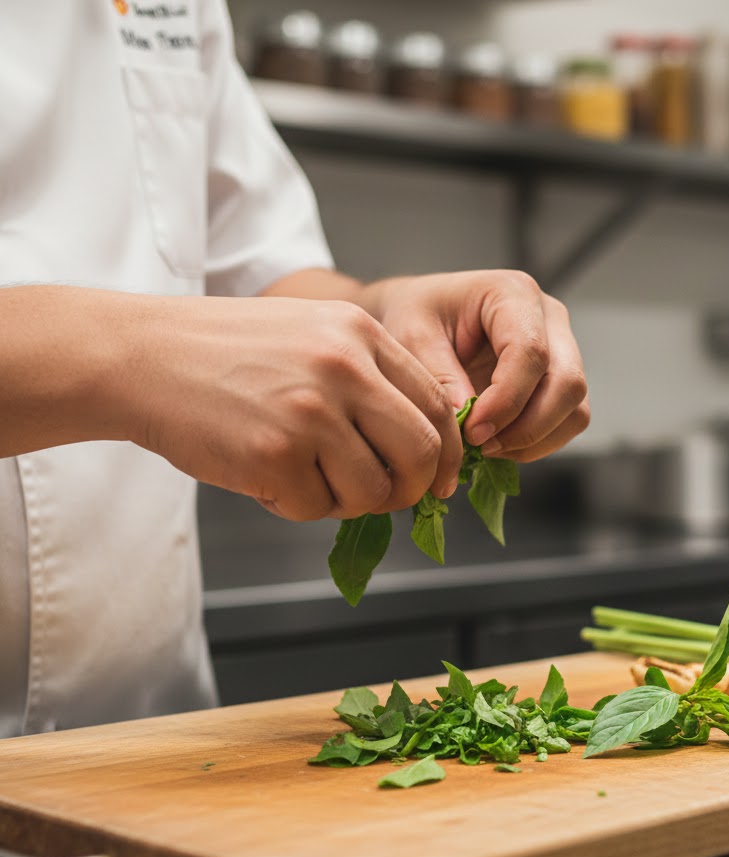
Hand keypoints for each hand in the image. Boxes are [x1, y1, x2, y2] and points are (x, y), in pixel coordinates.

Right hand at [123, 294, 462, 520]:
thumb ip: (370, 381)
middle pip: (422, 452)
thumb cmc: (227, 353)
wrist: (140, 356)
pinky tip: (266, 477)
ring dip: (349, 502)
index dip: (445, 453)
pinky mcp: (274, 455)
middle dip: (414, 489)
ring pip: (374, 491)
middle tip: (388, 498)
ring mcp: (309, 412)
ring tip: (310, 479)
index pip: (436, 404)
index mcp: (360, 333)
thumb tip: (423, 450)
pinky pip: (317, 509)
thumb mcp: (312, 337)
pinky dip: (297, 506)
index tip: (437, 480)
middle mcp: (343, 368)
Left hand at [361, 270, 589, 460]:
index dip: (506, 400)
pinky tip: (499, 443)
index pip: (530, 352)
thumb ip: (438, 376)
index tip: (472, 431)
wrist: (425, 319)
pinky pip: (568, 421)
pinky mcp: (559, 381)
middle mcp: (550, 319)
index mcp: (514, 294)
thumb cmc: (417, 317)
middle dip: (527, 427)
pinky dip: (538, 443)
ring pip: (575, 409)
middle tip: (481, 446)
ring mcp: (562, 350)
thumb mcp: (412, 338)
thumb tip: (466, 420)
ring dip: (536, 440)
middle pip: (567, 383)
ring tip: (488, 448)